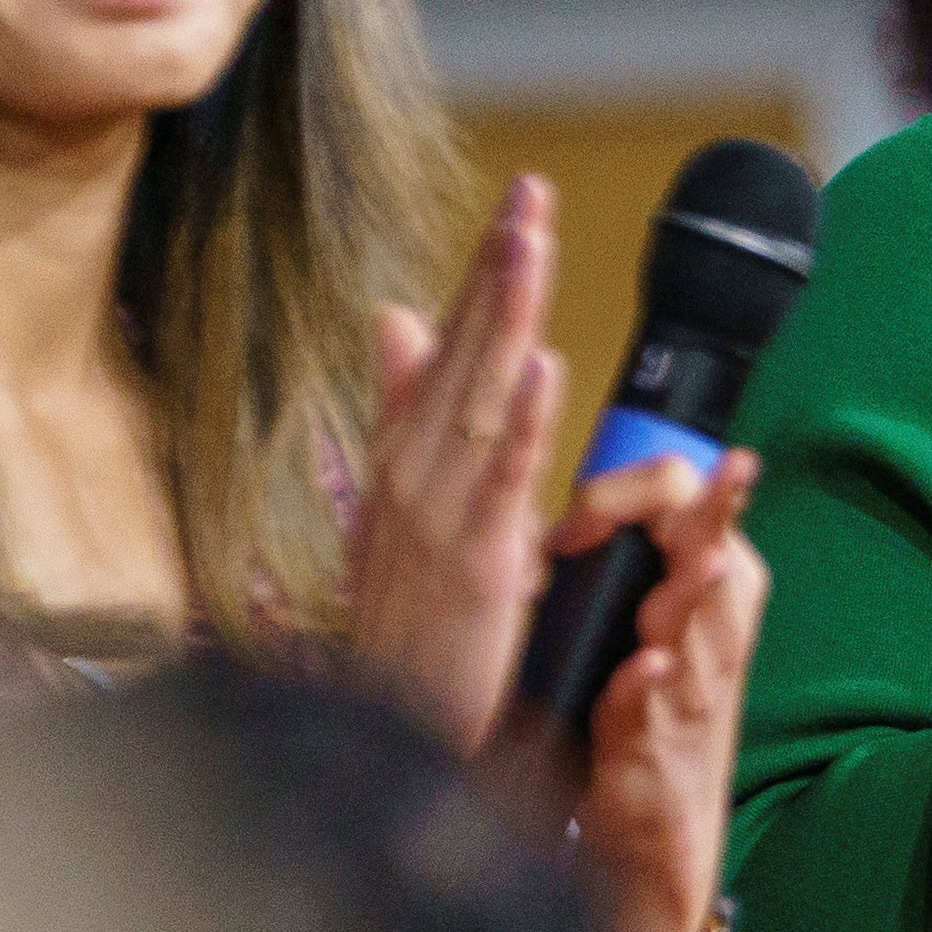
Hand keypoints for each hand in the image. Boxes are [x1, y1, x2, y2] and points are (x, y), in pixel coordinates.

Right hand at [346, 175, 562, 752]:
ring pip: (480, 398)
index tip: (519, 204)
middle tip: (531, 193)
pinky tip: (544, 365)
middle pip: (463, 355)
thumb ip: (403, 409)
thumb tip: (397, 314)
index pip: (450, 346)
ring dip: (506, 318)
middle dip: (498, 270)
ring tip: (532, 242)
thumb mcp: (400, 509)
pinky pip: (499, 483)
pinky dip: (521, 423)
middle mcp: (414, 477)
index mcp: (406, 460)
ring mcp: (439, 520)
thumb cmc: (403, 628)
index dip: (483, 273)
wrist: (387, 739)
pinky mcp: (475, 568)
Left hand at [561, 448, 767, 931]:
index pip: (696, 517)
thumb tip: (578, 509)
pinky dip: (652, 690)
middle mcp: (708, 647)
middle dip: (718, 518)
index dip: (645, 495)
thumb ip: (628, 577)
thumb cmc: (639, 729)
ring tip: (703, 557)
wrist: (647, 850)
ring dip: (699, 597)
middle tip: (730, 474)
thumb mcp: (641, 640)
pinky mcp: (655, 758)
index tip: (582, 509)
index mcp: (700, 607)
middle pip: (722, 564)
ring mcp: (688, 704)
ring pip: (704, 637)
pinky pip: (657, 718)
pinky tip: (650, 666)